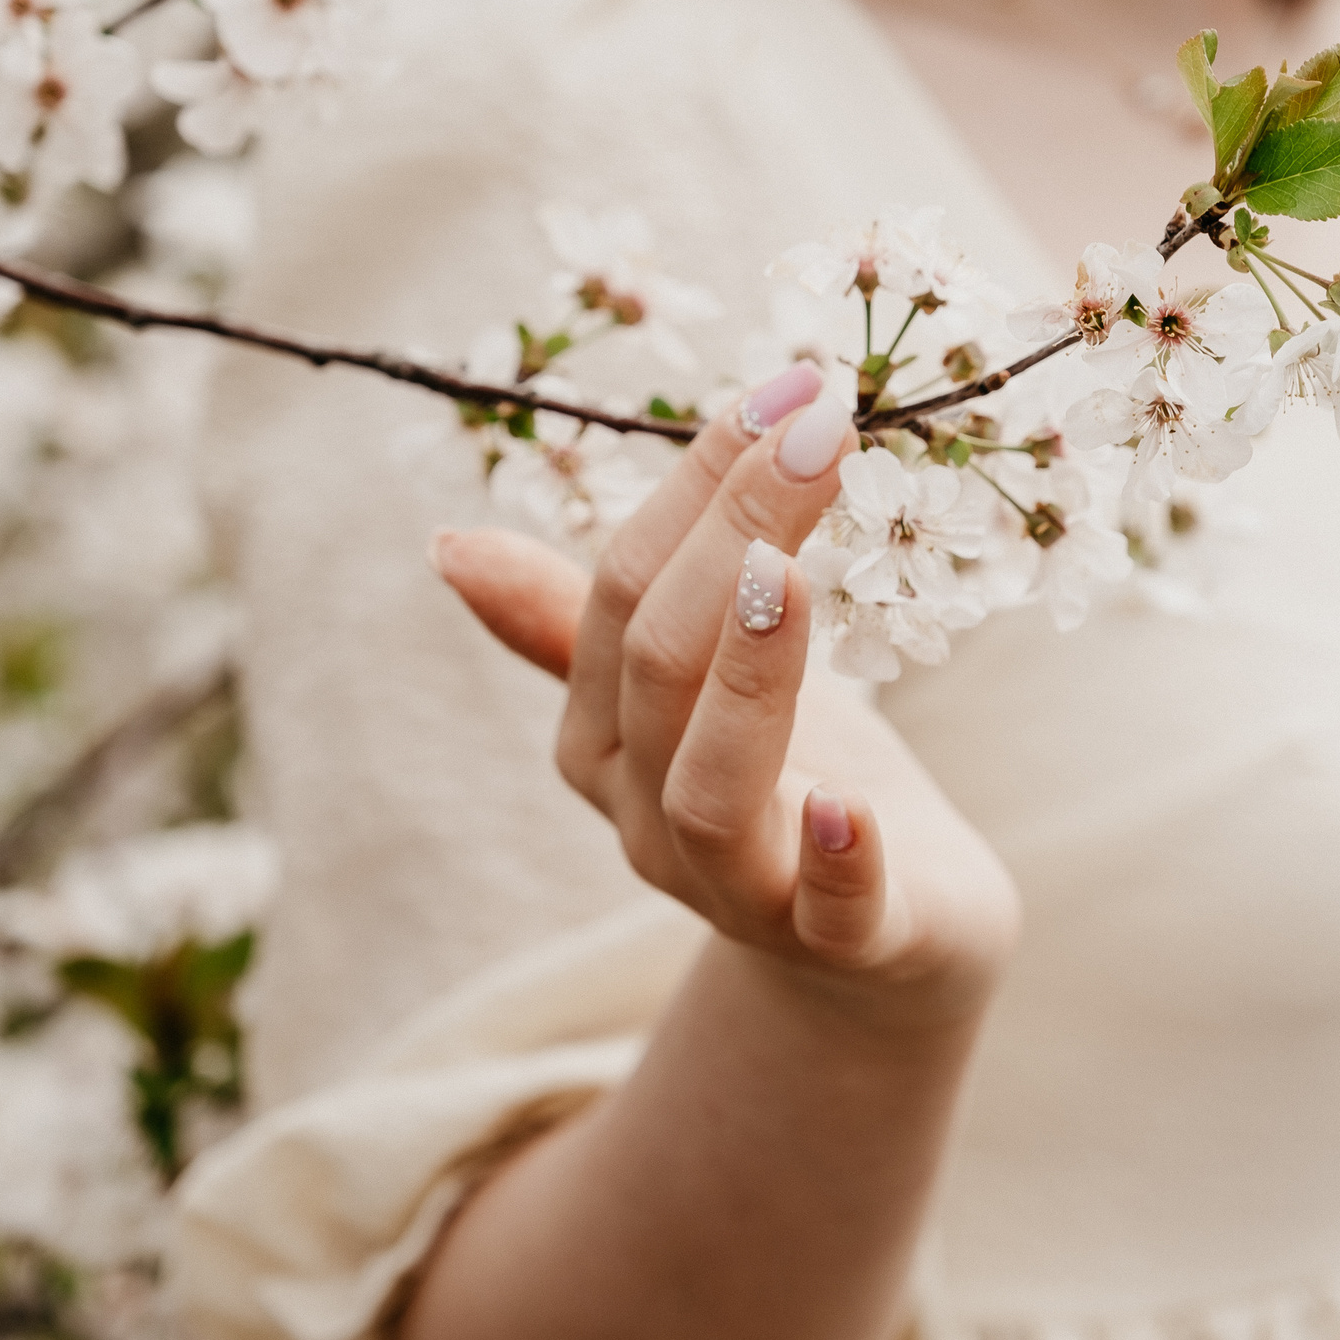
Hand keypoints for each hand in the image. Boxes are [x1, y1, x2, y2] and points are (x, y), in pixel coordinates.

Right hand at [434, 364, 1018, 1027]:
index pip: (622, 594)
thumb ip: (581, 618)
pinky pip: (827, 915)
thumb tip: (447, 543)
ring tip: (788, 575)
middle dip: (731, 536)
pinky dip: (836, 863)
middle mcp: (648, 816)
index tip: (783, 390)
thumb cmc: (792, 782)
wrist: (892, 948)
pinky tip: (851, 808)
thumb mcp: (695, 687)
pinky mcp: (848, 946)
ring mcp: (739, 889)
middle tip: (818, 432)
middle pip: (658, 667)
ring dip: (749, 677)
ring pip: (710, 788)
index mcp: (605, 739)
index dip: (697, 486)